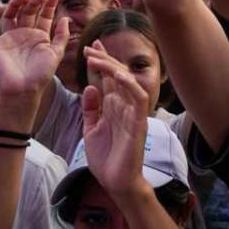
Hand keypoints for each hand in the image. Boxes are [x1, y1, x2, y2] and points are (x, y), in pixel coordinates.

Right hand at [0, 0, 70, 114]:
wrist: (23, 89)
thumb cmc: (41, 74)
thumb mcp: (56, 53)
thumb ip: (62, 35)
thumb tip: (66, 17)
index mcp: (39, 36)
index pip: (44, 15)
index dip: (49, 4)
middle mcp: (24, 34)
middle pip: (27, 12)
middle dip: (34, 2)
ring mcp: (8, 38)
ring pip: (10, 14)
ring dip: (16, 4)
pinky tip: (0, 7)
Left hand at [81, 42, 149, 197]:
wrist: (115, 182)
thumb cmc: (106, 158)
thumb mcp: (91, 129)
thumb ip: (91, 109)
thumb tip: (89, 87)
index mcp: (112, 106)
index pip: (108, 78)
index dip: (101, 61)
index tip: (91, 46)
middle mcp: (123, 105)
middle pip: (117, 75)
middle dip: (104, 59)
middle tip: (90, 47)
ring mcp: (132, 112)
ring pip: (127, 82)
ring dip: (113, 68)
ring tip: (97, 59)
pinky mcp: (138, 122)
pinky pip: (138, 98)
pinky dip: (130, 85)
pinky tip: (118, 76)